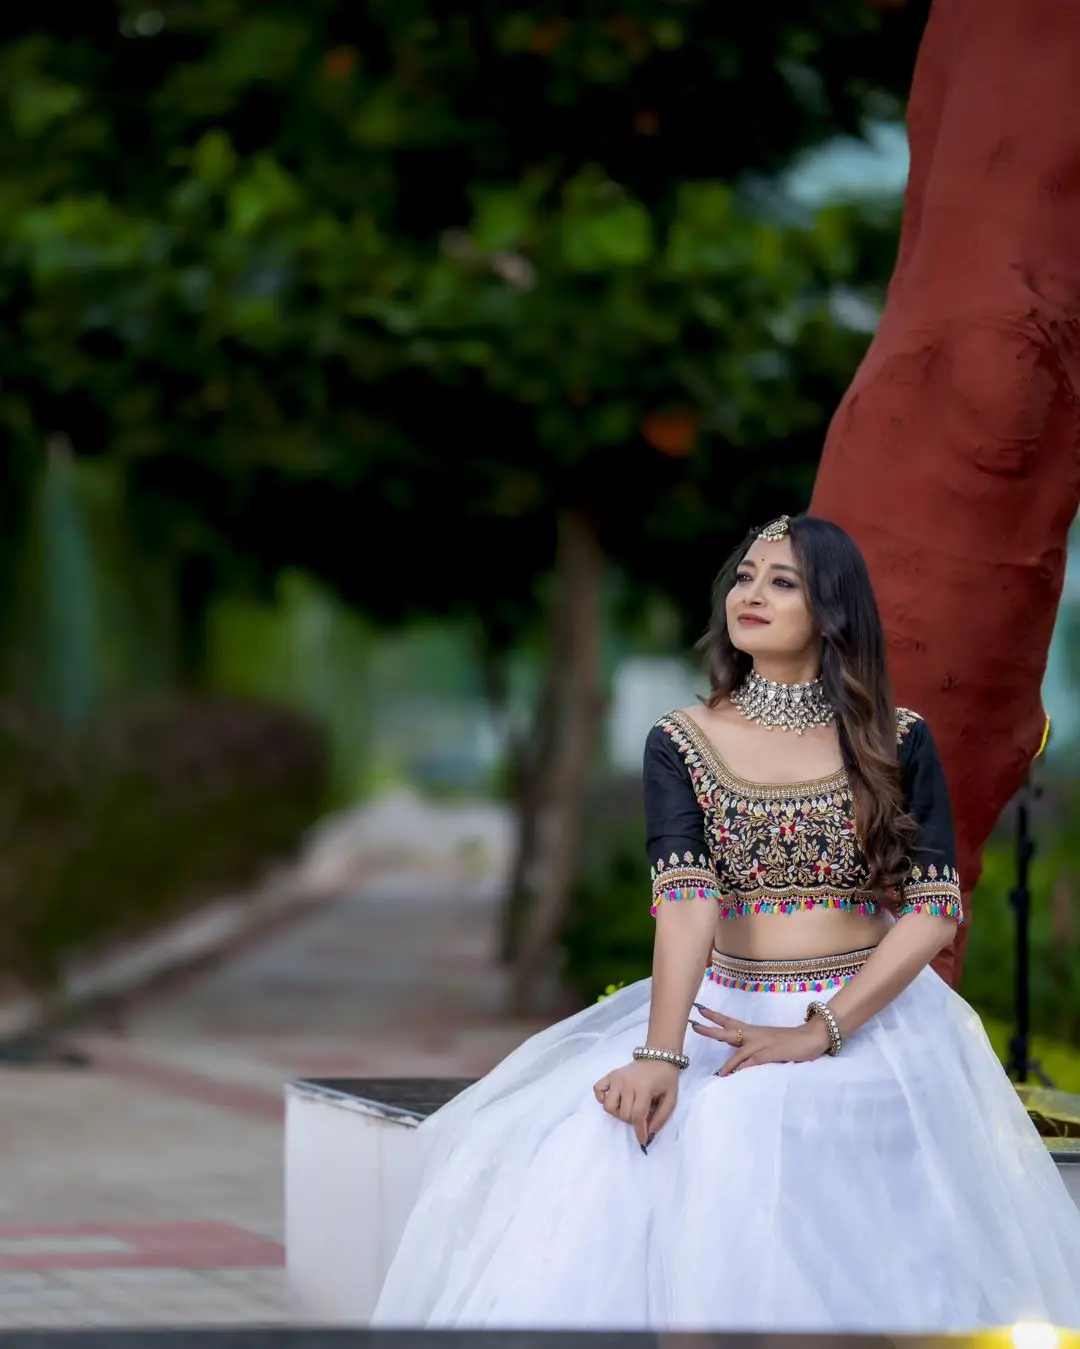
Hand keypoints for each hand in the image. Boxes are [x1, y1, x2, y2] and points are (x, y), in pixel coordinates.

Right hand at [593, 1058, 678, 1146]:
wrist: (658, 1057)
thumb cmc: (666, 1079)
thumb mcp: (671, 1099)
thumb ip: (661, 1118)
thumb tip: (648, 1134)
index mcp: (644, 1088)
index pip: (637, 1115)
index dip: (640, 1131)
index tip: (643, 1141)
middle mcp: (627, 1083)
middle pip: (623, 1114)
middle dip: (633, 1121)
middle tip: (642, 1114)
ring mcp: (616, 1078)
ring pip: (609, 1106)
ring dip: (618, 1113)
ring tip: (628, 1107)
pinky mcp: (610, 1075)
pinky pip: (598, 1089)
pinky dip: (602, 1098)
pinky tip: (614, 1099)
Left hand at [690, 1004, 830, 1075]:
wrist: (811, 1037)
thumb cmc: (790, 1040)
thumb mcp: (768, 1040)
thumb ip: (753, 1047)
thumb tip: (739, 1057)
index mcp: (753, 1030)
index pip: (729, 1021)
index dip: (713, 1016)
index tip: (698, 1009)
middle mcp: (754, 1034)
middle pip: (728, 1031)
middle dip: (710, 1030)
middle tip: (694, 1026)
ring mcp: (762, 1044)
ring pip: (739, 1052)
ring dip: (727, 1063)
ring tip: (716, 1073)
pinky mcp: (770, 1054)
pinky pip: (753, 1063)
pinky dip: (744, 1070)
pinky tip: (737, 1077)